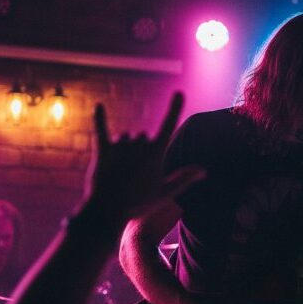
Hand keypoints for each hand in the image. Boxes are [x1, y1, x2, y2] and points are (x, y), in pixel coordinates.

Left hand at [87, 91, 204, 220]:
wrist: (107, 212)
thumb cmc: (138, 204)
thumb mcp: (165, 193)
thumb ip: (184, 178)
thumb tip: (204, 170)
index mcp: (156, 153)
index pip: (168, 125)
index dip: (175, 108)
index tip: (179, 92)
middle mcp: (138, 145)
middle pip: (143, 136)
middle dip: (141, 150)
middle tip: (136, 174)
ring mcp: (120, 147)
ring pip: (125, 137)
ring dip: (125, 148)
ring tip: (121, 171)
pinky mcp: (102, 151)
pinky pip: (101, 129)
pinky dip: (99, 117)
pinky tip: (98, 105)